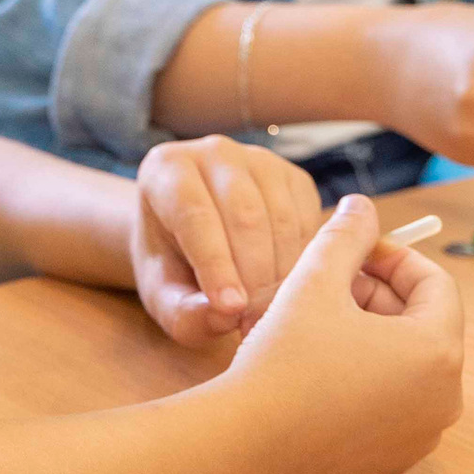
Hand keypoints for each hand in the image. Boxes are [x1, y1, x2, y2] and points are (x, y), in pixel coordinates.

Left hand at [131, 134, 323, 346]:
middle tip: (256, 321)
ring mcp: (258, 159)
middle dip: (254, 274)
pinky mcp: (294, 177)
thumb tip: (224, 317)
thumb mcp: (163, 295)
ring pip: (281, 217)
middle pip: (244, 214)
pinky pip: (309, 220)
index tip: (231, 310)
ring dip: (282, 271)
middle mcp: (213, 152)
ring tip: (271, 311)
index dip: (215, 265)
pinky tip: (289, 288)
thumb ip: (183, 311)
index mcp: (166, 169)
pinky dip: (305, 260)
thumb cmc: (172, 266)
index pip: (194, 214)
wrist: (191, 239)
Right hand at [226, 194, 464, 473]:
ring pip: (405, 368)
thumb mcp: (314, 281)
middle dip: (378, 296)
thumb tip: (362, 206)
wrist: (243, 447)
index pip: (435, 283)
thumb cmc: (282, 360)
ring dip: (370, 336)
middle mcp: (443, 400)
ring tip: (317, 323)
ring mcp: (419, 438)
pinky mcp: (391, 464)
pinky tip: (315, 371)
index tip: (351, 249)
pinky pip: (390, 408)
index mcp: (437, 352)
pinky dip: (364, 381)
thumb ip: (346, 235)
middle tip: (328, 283)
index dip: (392, 256)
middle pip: (422, 326)